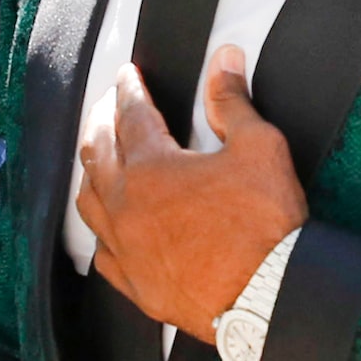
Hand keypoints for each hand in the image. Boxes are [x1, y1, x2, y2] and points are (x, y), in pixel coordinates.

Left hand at [76, 46, 308, 335]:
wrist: (270, 297)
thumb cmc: (265, 227)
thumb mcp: (259, 148)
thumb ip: (233, 102)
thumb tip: (225, 63)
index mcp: (152, 167)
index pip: (130, 114)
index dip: (128, 89)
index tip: (128, 76)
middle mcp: (127, 206)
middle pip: (98, 151)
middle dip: (102, 120)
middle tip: (109, 105)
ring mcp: (126, 249)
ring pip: (89, 201)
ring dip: (93, 171)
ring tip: (100, 156)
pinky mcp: (136, 284)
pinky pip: (103, 253)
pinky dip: (102, 231)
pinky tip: (109, 226)